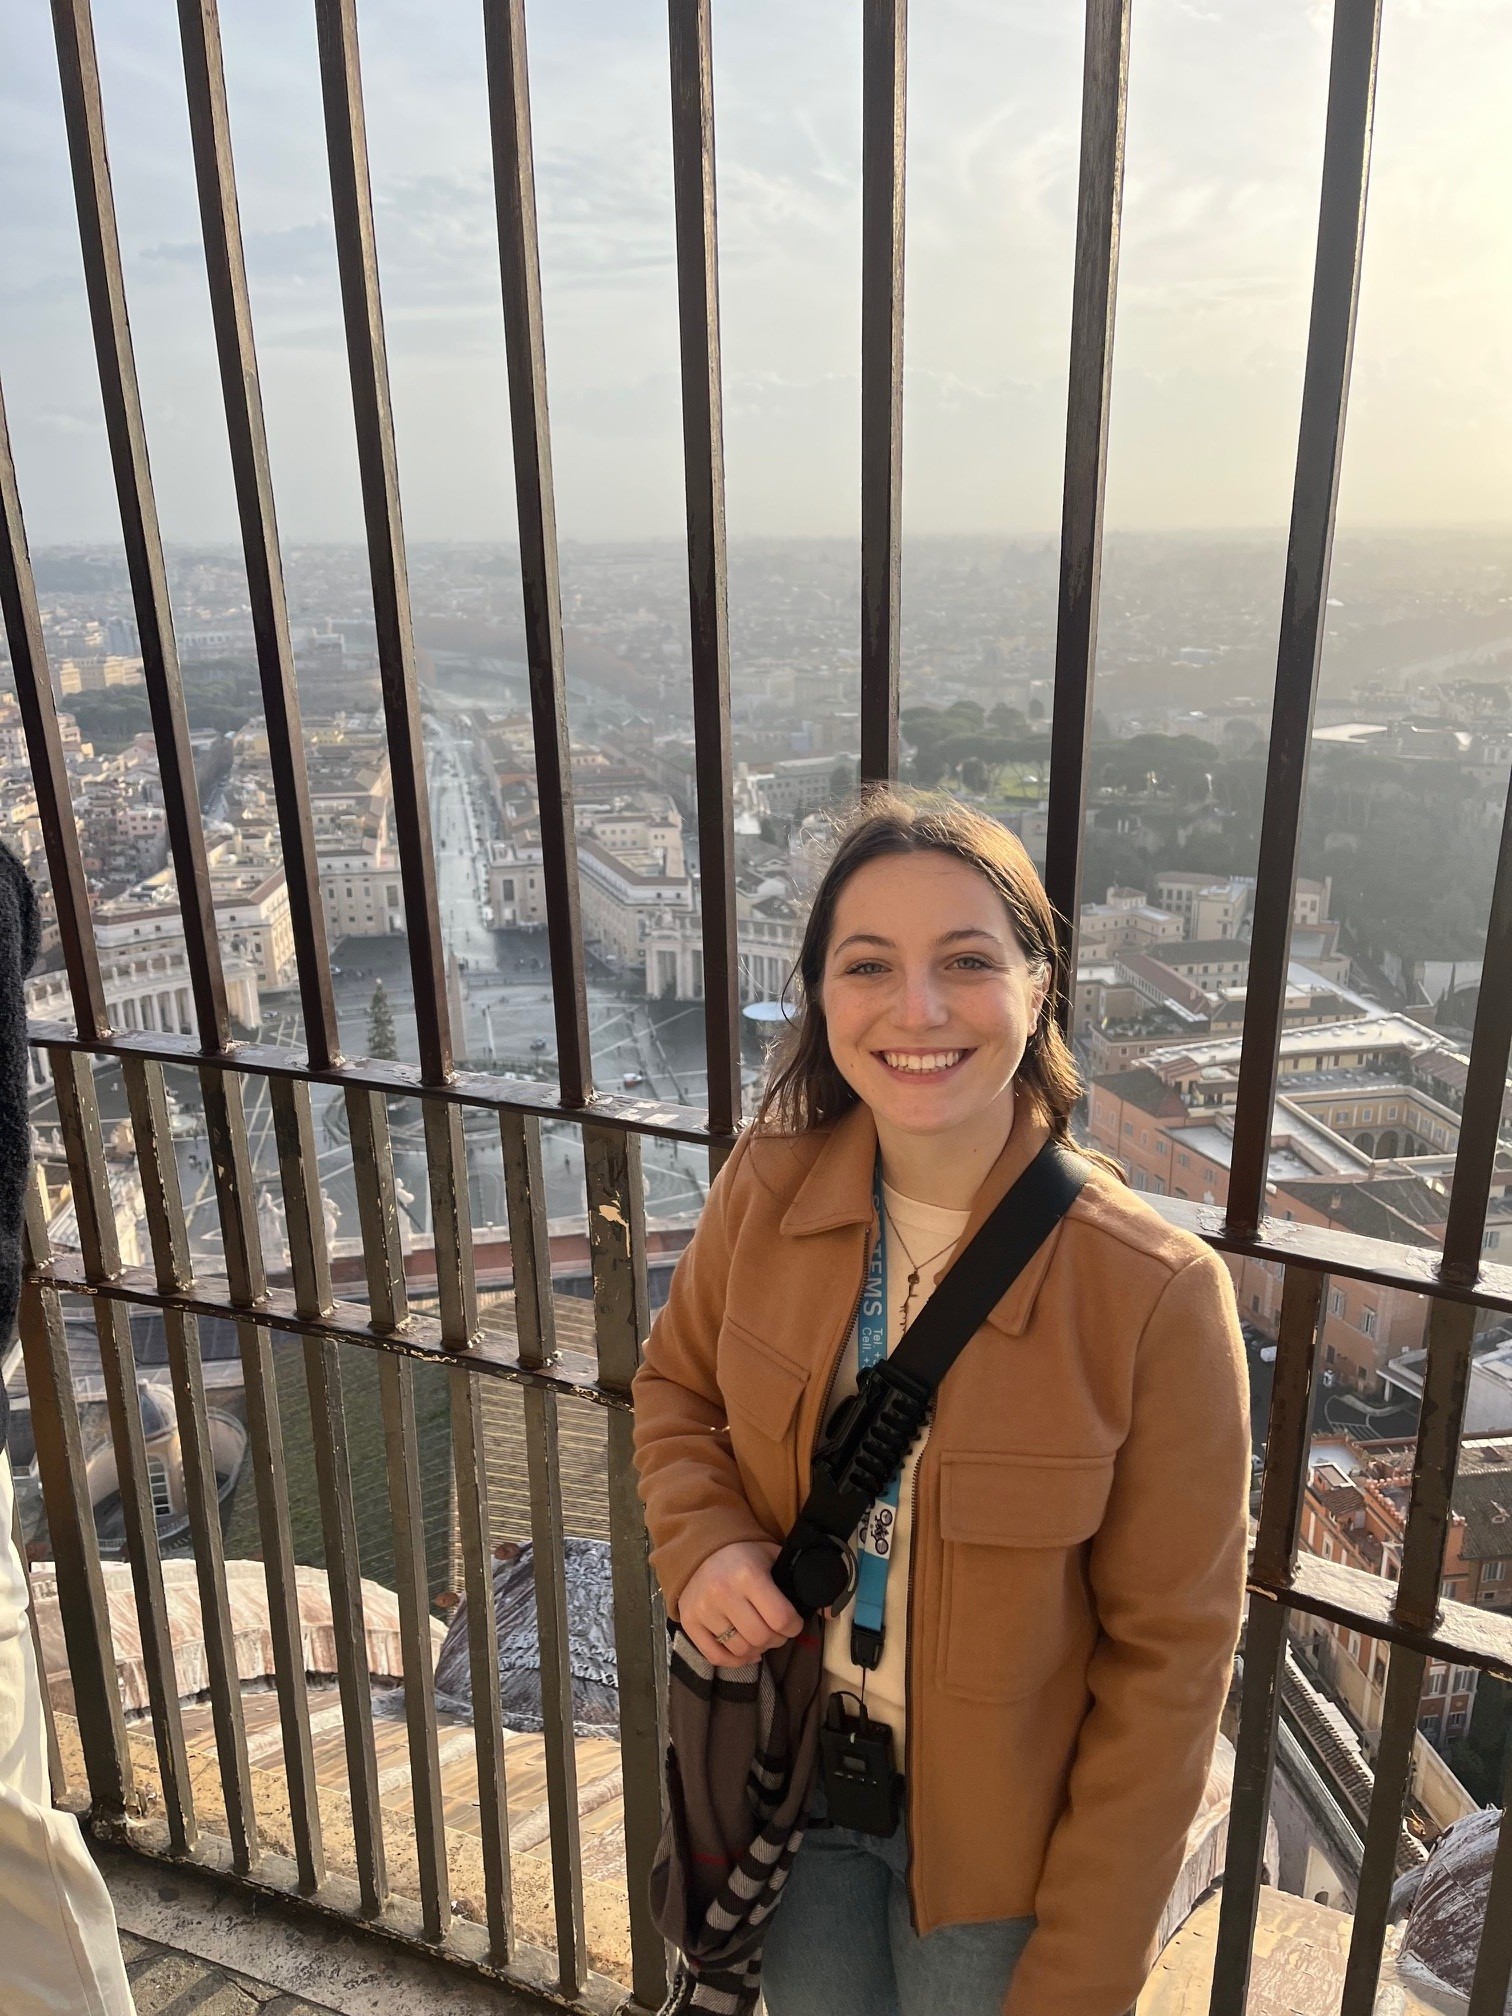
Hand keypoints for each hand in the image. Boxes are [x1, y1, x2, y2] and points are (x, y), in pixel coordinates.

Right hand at [678, 1539, 803, 1667]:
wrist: (702, 1549)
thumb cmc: (744, 1556)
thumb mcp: (773, 1557)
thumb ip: (801, 1580)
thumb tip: (831, 1613)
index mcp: (748, 1574)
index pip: (781, 1618)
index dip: (794, 1627)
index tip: (793, 1623)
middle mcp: (724, 1592)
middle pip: (762, 1638)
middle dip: (777, 1639)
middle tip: (777, 1631)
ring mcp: (704, 1610)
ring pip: (741, 1650)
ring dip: (757, 1650)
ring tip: (759, 1636)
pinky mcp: (690, 1622)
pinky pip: (716, 1656)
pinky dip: (735, 1660)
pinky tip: (744, 1649)